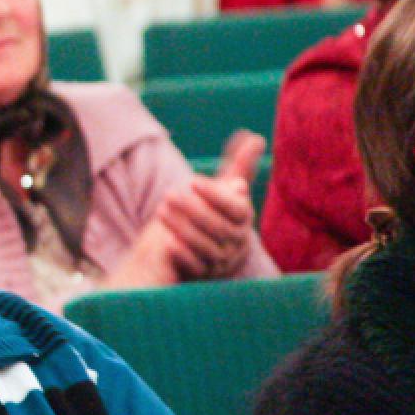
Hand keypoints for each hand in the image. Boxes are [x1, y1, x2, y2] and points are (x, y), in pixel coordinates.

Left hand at [106, 131, 262, 287]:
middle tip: (169, 194)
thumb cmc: (216, 215)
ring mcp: (221, 261)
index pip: (237, 208)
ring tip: (161, 211)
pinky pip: (198, 269)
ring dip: (184, 230)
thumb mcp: (226, 191)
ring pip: (207, 248)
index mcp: (243, 220)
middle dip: (194, 210)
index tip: (193, 180)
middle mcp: (236, 242)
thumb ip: (238, 166)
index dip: (216, 195)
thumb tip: (254, 137)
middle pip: (220, 228)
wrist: (207, 252)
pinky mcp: (204, 276)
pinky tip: (167, 244)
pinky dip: (184, 257)